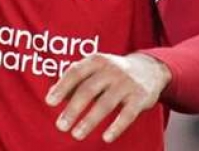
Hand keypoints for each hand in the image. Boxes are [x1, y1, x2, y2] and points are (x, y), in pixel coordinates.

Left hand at [45, 53, 170, 142]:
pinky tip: (106, 138)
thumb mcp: (95, 69)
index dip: (62, 87)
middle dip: (73, 109)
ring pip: (106, 104)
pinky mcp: (140, 97)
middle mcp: (111, 69)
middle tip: (61, 126)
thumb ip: (74, 79)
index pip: (76, 72)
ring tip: (76, 135)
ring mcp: (127, 83)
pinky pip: (127, 114)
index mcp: (97, 61)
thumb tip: (51, 95)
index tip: (49, 102)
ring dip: (89, 121)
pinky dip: (116, 127)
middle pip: (88, 90)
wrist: (149, 69)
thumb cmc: (113, 72)